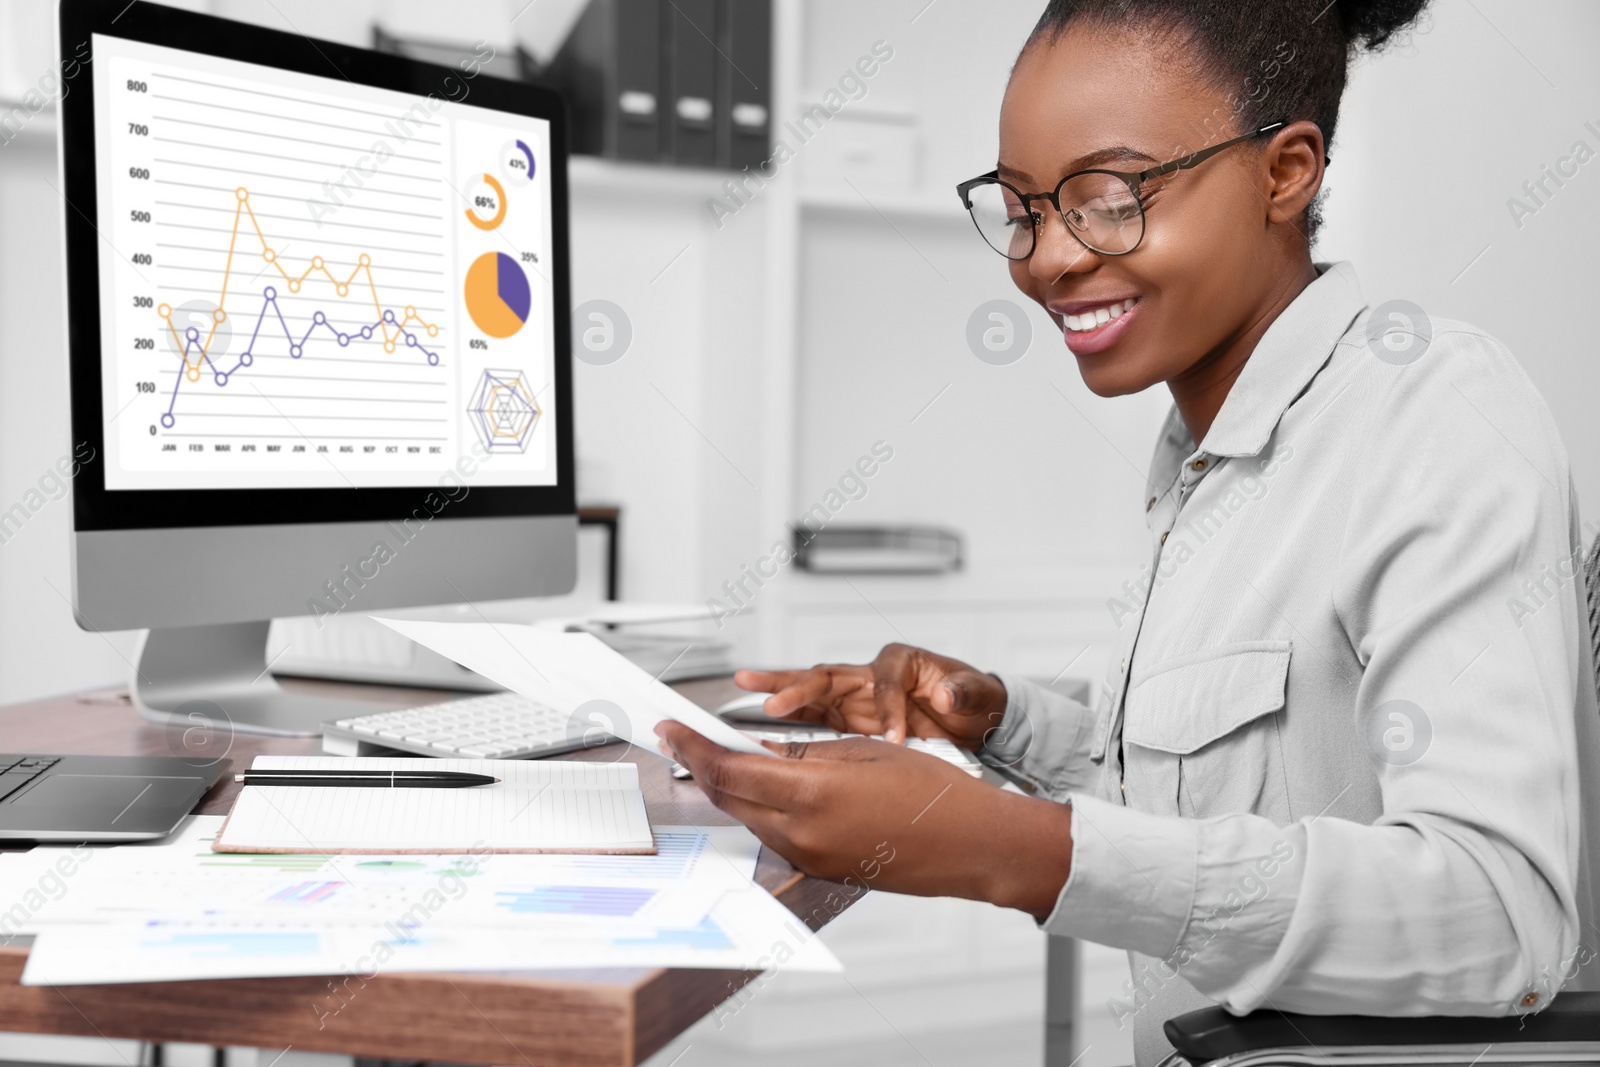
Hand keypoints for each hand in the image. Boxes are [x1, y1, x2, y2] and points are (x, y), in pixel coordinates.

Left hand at [656, 721, 1071, 919]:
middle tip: (683, 737)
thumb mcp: (865, 752)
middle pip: (728, 797)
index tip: (671, 727)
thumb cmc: (934, 794)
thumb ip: (804, 753)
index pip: (728, 770)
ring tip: (724, 754)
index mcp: (812, 796)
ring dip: (730, 786)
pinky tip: (766, 785)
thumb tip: (759, 751)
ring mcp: (810, 858)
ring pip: (747, 817)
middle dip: (701, 764)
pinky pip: (774, 834)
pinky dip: (760, 806)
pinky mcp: (821, 870)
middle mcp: (802, 834)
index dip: (692, 746)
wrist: (973, 845)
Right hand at [734, 644, 1007, 748]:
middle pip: (830, 675)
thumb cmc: (971, 701)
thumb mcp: (977, 693)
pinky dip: (789, 714)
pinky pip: (813, 713)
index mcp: (901, 662)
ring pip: (811, 688)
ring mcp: (857, 695)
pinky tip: (760, 717)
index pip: (885, 682)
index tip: (896, 736)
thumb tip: (948, 693)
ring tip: (744, 684)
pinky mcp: (850, 715)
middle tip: (773, 704)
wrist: (971, 719)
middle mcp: (871, 674)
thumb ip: (963, 691)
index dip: (888, 709)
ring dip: (779, 689)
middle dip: (800, 688)